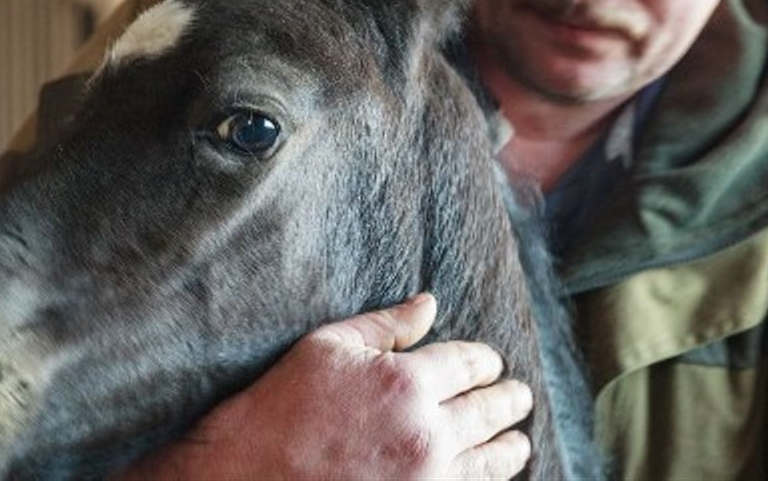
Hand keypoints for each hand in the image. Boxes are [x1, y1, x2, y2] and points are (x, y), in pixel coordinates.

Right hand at [123, 293, 532, 478]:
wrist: (247, 478)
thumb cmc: (281, 408)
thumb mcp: (327, 349)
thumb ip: (386, 325)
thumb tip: (430, 304)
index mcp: (405, 381)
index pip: (470, 363)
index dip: (486, 361)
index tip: (490, 364)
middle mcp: (426, 433)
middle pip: (490, 411)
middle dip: (509, 401)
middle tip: (520, 398)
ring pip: (492, 461)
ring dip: (510, 447)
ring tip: (518, 442)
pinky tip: (488, 476)